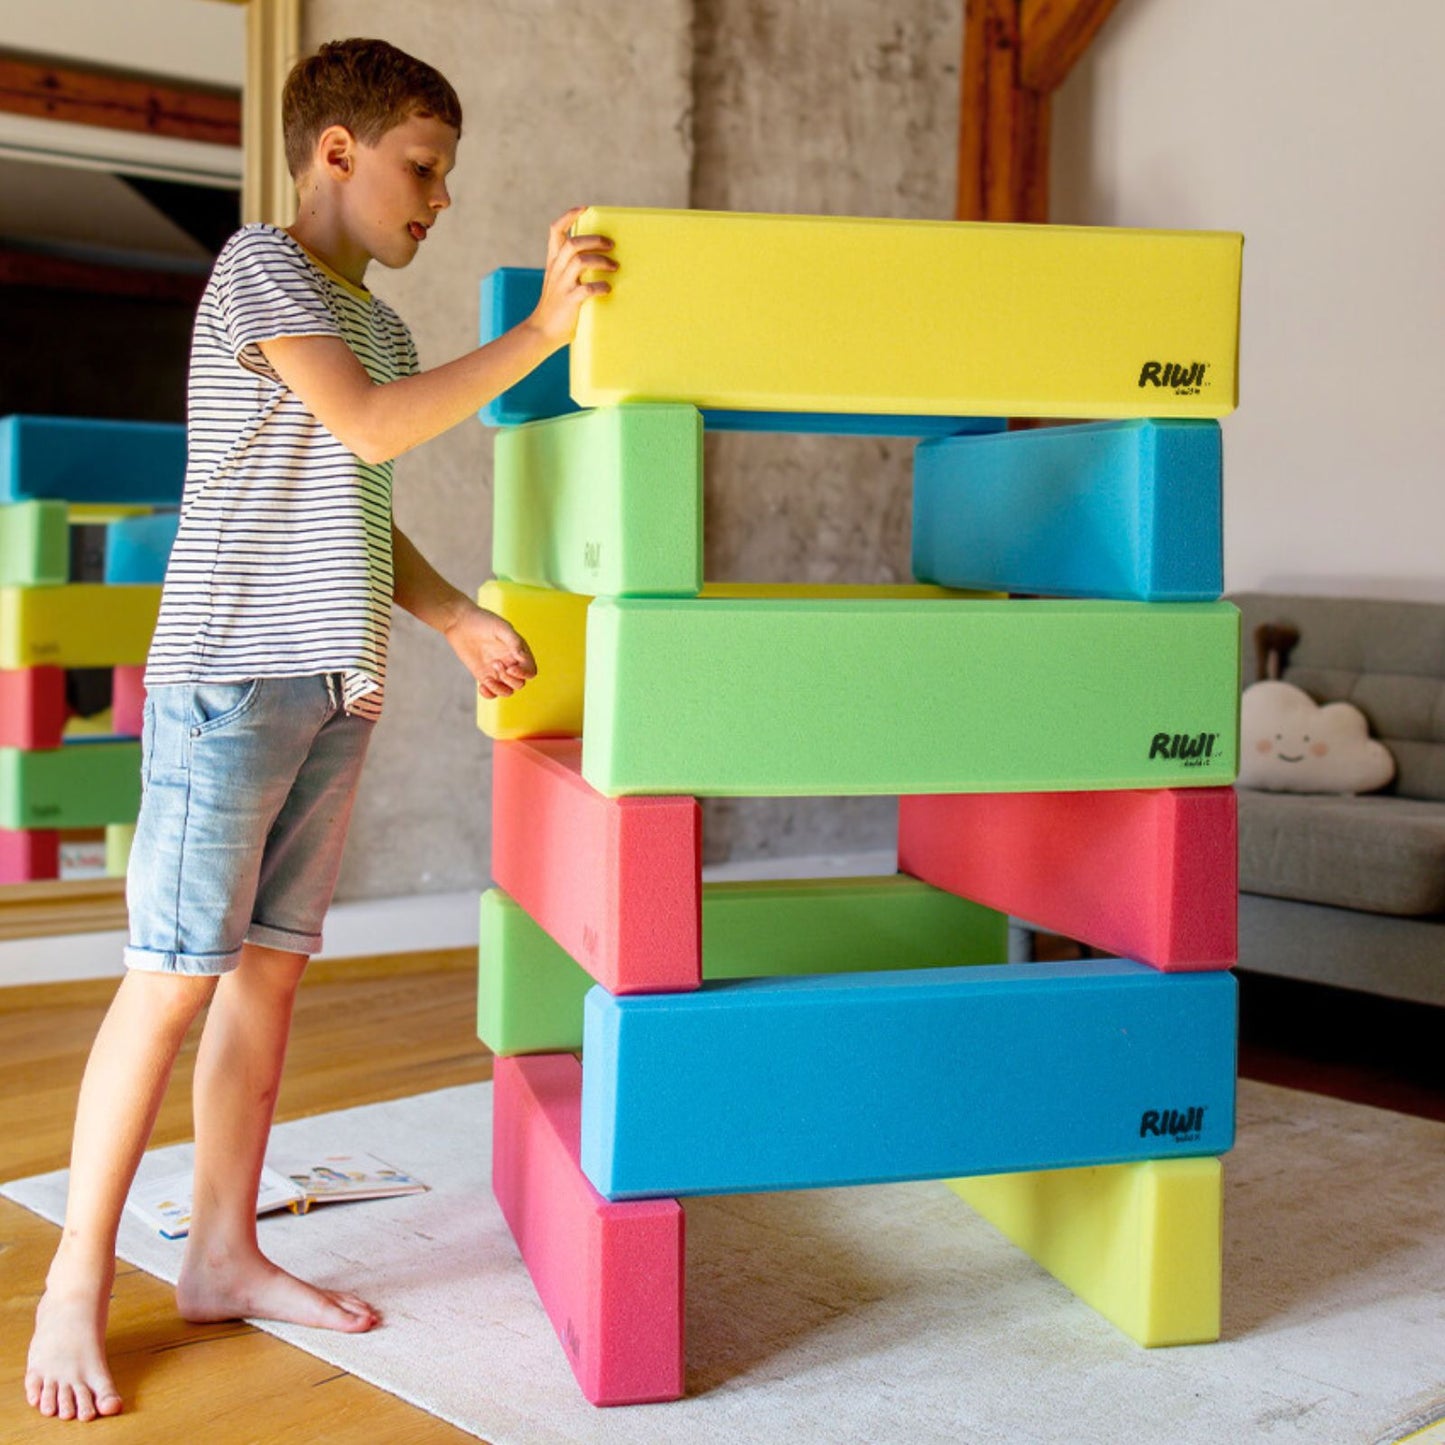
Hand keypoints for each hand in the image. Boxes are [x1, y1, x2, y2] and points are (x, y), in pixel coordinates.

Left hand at [444, 604, 537, 699]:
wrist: (460, 622)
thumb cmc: (482, 621)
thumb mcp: (501, 628)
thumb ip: (514, 642)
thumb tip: (522, 657)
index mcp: (519, 652)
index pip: (530, 670)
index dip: (523, 673)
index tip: (510, 668)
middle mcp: (511, 663)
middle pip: (519, 683)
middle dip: (508, 678)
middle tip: (495, 663)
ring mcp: (497, 671)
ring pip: (507, 691)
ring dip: (499, 689)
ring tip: (487, 678)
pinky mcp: (484, 676)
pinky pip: (492, 693)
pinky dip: (489, 694)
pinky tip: (482, 686)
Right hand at [526, 206, 617, 349]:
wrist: (542, 332)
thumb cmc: (556, 307)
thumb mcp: (559, 282)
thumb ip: (571, 269)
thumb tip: (598, 260)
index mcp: (553, 262)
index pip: (556, 231)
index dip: (569, 216)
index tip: (584, 208)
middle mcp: (556, 270)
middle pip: (574, 243)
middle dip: (595, 240)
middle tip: (611, 245)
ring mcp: (562, 285)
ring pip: (580, 261)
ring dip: (601, 261)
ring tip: (615, 267)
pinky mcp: (569, 301)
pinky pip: (587, 289)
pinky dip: (600, 287)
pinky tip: (607, 290)